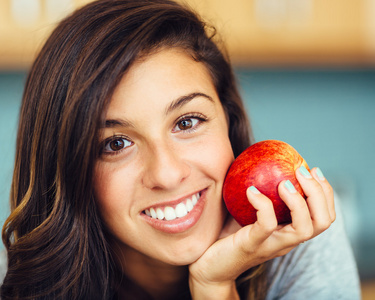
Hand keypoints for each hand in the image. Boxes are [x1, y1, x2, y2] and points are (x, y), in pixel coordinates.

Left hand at [188, 167, 334, 298]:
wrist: (211, 268)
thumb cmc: (229, 236)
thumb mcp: (249, 213)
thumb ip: (260, 194)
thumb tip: (260, 162)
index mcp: (289, 232)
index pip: (323, 217)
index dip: (326, 192)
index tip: (314, 169)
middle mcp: (286, 241)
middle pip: (322, 222)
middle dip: (319, 193)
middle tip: (302, 171)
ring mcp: (271, 245)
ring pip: (303, 229)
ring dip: (298, 201)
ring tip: (283, 183)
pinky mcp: (252, 246)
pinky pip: (266, 225)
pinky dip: (263, 205)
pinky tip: (250, 190)